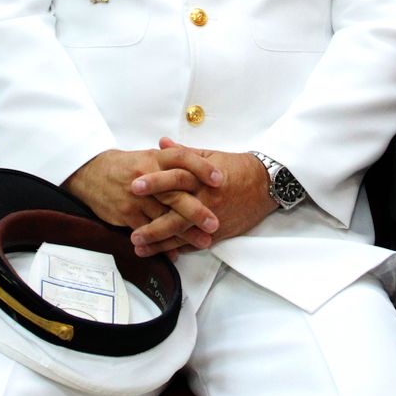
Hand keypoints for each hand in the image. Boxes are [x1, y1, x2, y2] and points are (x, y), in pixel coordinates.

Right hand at [65, 146, 222, 245]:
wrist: (92, 173)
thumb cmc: (129, 166)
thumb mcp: (151, 156)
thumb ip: (176, 160)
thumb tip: (206, 164)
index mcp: (156, 158)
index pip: (183, 158)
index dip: (202, 168)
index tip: (220, 179)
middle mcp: (147, 177)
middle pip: (175, 194)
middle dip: (197, 210)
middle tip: (215, 223)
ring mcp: (136, 198)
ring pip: (163, 218)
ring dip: (184, 233)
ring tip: (203, 242)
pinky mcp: (126, 214)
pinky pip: (147, 232)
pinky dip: (162, 244)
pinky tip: (176, 252)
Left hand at [128, 139, 275, 255]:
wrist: (265, 185)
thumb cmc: (236, 168)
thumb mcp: (210, 155)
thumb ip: (183, 153)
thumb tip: (161, 143)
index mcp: (202, 177)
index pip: (176, 178)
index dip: (155, 181)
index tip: (133, 185)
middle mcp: (206, 198)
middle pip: (175, 211)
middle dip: (152, 221)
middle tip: (130, 227)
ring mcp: (212, 218)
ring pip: (182, 232)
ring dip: (158, 241)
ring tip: (137, 245)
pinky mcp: (218, 232)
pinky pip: (194, 243)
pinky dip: (177, 248)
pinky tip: (160, 252)